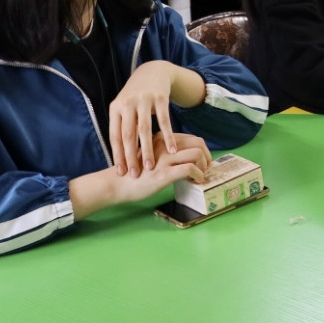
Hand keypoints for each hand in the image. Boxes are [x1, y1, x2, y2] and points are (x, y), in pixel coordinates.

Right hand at [69, 131, 211, 219]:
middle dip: (208, 155)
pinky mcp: (163, 173)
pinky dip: (198, 174)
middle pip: (197, 142)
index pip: (191, 138)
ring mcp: (164, 159)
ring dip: (205, 165)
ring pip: (196, 153)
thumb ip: (163, 153)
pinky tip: (196, 181)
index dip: (202, 150)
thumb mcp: (149, 156)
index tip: (203, 161)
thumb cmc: (133, 173)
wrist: (116, 184)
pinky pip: (190, 168)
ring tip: (202, 174)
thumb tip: (182, 159)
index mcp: (160, 139)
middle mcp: (163, 145)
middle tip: (207, 167)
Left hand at [109, 60, 206, 177]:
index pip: (115, 136)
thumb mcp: (124, 107)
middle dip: (131, 156)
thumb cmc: (137, 96)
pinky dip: (168, 137)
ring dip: (148, 150)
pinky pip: (164, 121)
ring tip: (150, 166)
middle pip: (128, 134)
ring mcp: (144, 100)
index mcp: (116, 108)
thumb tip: (120, 156)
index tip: (122, 172)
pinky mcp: (160, 98)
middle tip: (135, 174)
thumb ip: (122, 127)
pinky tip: (172, 150)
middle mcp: (128, 103)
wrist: (153, 71)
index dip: (118, 155)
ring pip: (145, 129)